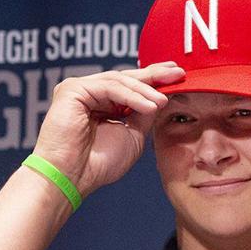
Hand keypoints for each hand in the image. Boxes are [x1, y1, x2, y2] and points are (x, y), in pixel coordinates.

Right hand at [32, 63, 184, 196]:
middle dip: (153, 76)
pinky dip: (131, 96)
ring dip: (145, 90)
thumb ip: (143, 113)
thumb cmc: (98, 163)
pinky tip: (149, 106)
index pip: (130, 87)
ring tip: (163, 102)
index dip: (153, 81)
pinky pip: (109, 87)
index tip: (178, 77)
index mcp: (101, 104)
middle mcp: (89, 94)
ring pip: (119, 81)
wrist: (72, 177)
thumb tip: (160, 95)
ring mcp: (79, 89)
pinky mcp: (72, 90)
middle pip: (124, 78)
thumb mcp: (132, 135)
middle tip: (177, 72)